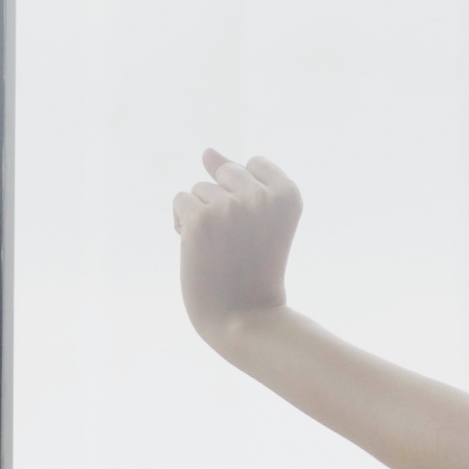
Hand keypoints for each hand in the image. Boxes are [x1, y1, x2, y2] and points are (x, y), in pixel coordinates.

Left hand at [174, 148, 301, 345]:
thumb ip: (237, 178)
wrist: (243, 318)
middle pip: (224, 172)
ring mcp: (231, 207)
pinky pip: (180, 201)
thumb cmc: (253, 269)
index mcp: (288, 194)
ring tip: (219, 250)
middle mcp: (262, 196)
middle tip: (237, 243)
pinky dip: (183, 224)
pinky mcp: (200, 219)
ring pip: (199, 189)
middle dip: (222, 202)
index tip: (256, 230)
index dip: (245, 195)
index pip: (252, 164)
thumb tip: (206, 150)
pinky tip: (198, 250)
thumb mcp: (258, 218)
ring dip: (202, 216)